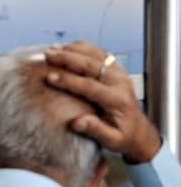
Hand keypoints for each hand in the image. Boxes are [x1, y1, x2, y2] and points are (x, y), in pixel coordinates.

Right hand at [44, 41, 160, 162]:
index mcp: (117, 99)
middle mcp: (119, 81)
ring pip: (94, 54)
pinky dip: (82, 47)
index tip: (50, 78)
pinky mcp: (116, 69)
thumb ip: (96, 130)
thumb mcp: (112, 141)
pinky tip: (67, 46)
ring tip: (53, 48)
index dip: (68, 81)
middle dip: (67, 58)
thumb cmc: (123, 136)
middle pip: (91, 64)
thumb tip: (77, 123)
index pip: (89, 86)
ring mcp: (119, 72)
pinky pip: (98, 53)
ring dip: (72, 49)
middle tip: (48, 56)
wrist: (138, 130)